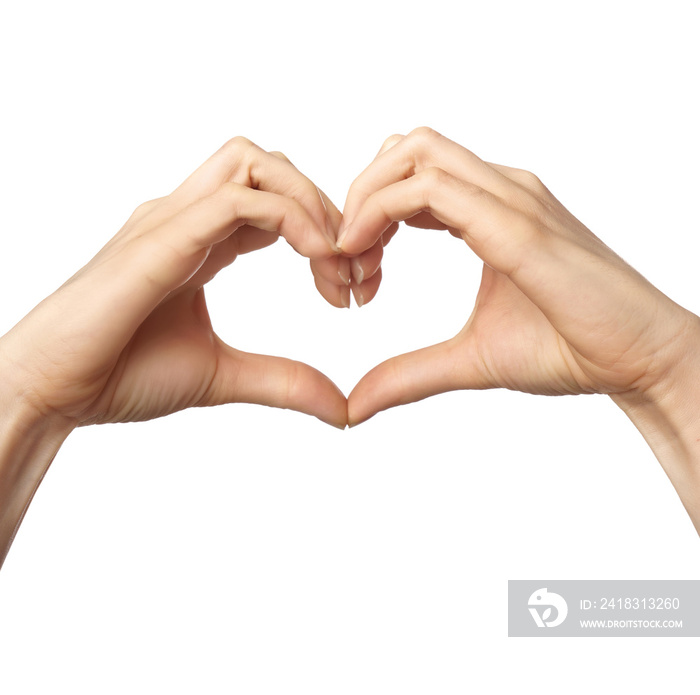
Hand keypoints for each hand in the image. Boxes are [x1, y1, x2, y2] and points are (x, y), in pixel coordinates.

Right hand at [0, 137, 346, 428]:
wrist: (53, 390)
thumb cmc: (120, 374)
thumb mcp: (223, 376)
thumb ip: (284, 382)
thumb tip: (342, 410)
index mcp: (200, 240)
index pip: (274, 203)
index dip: (323, 232)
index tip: (351, 286)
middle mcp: (186, 217)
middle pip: (269, 165)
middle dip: (324, 205)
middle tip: (353, 267)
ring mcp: (171, 221)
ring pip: (254, 163)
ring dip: (309, 201)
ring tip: (335, 257)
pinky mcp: (160, 238)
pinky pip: (235, 200)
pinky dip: (288, 217)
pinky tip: (315, 256)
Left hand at [338, 127, 699, 426]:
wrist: (637, 359)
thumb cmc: (567, 347)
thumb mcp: (468, 359)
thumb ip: (408, 373)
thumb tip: (354, 405)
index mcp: (489, 209)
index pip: (409, 174)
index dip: (366, 211)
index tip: (351, 268)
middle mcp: (500, 190)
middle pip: (405, 148)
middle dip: (358, 194)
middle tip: (344, 257)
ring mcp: (512, 200)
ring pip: (414, 153)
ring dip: (365, 199)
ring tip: (352, 260)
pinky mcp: (519, 226)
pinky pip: (434, 191)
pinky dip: (383, 213)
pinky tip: (367, 259)